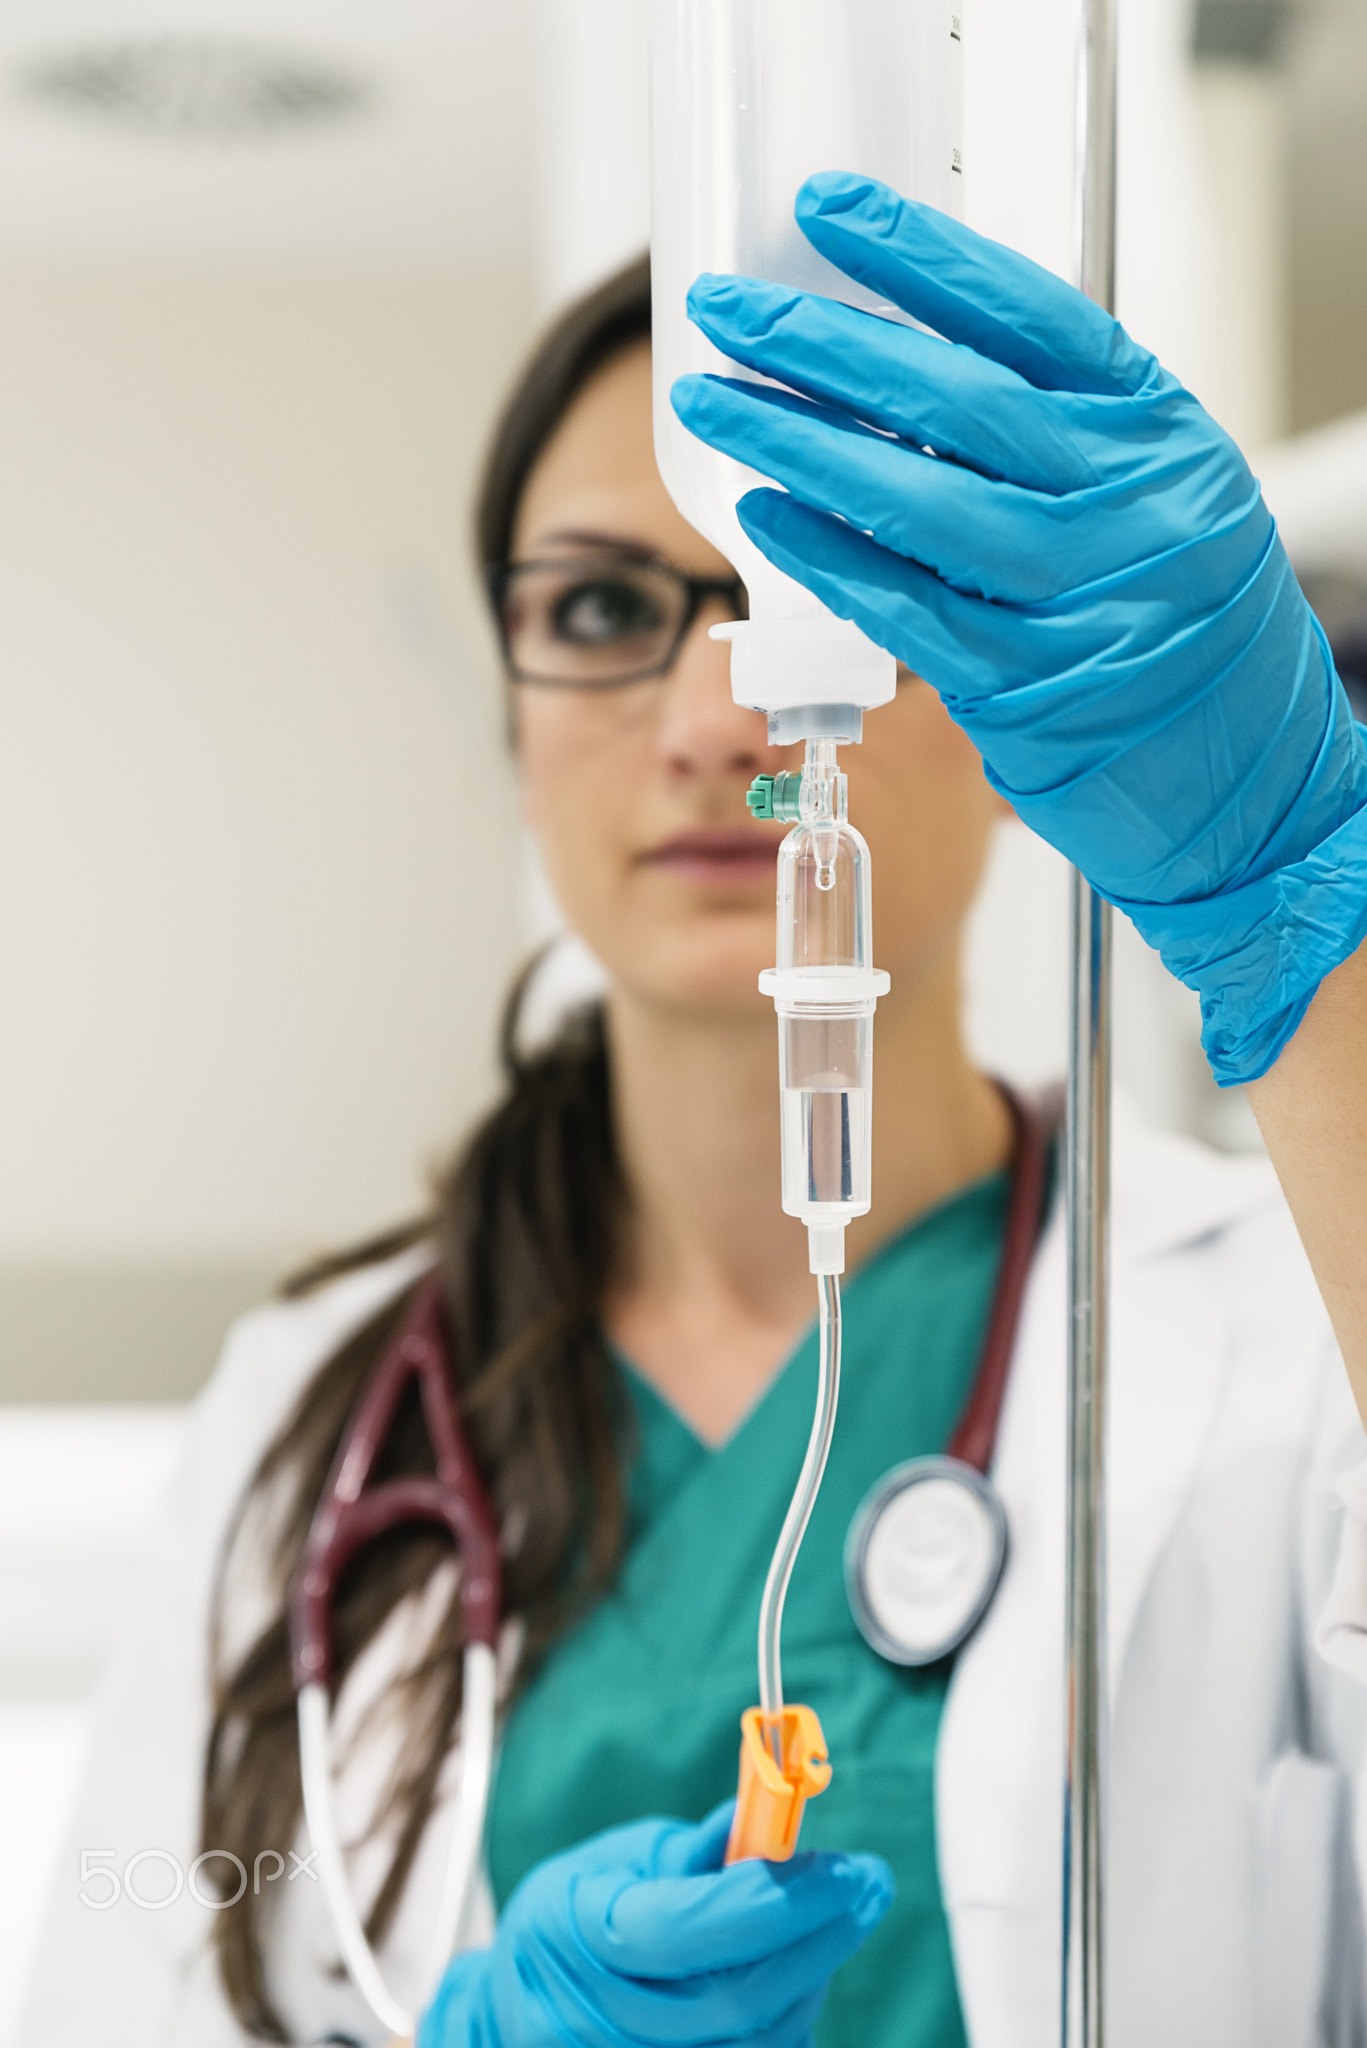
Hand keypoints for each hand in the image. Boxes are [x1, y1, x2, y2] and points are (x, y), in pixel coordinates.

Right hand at [416, 1804, 891, 2047]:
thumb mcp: (612, 1861)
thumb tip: (767, 1814)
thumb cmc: (567, 1922)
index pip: (692, 1927)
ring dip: (812, 1977)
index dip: (777, 1898)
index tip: (843, 1866)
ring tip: (831, 1923)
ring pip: (756, 2040)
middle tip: (869, 1884)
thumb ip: (691, 1852)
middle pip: (738, 1996)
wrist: (511, 2013)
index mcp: (584, 1933)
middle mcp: (601, 2017)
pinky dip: (788, 2021)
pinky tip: (800, 1975)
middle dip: (820, 1936)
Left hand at [671, 171, 1366, 1085]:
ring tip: (716, 401)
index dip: (921, 258)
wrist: (1257, 791)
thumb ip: (1063, 443)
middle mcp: (1130, 505)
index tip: (829, 216)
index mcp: (1162, 435)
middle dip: (824, 344)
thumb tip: (909, 383)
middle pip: (954, 398)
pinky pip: (907, 607)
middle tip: (730, 307)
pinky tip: (767, 516)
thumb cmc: (1197, 639)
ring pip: (916, 500)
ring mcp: (1080, 599)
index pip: (1031, 317)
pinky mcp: (1029, 690)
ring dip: (797, 443)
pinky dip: (829, 558)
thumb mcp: (1165, 502)